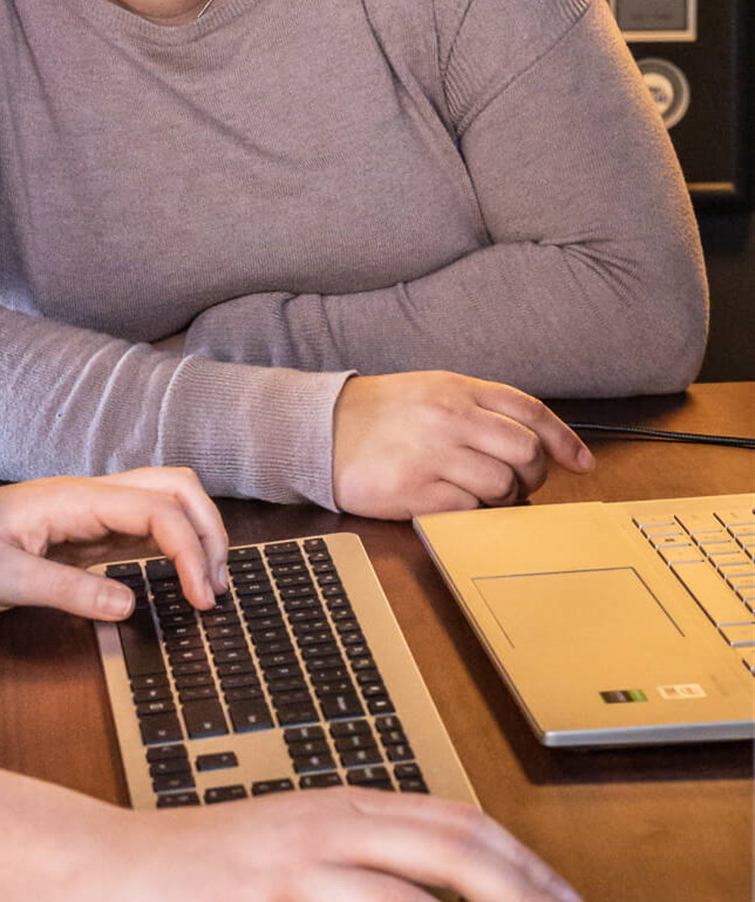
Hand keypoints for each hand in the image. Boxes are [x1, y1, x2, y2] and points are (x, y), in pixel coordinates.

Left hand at [0, 467, 227, 620]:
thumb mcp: (1, 580)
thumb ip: (65, 590)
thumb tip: (130, 604)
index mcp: (71, 498)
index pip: (154, 509)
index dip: (189, 551)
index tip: (201, 601)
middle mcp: (88, 494)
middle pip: (173, 486)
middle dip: (209, 530)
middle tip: (217, 590)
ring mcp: (88, 508)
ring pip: (164, 496)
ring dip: (197, 531)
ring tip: (209, 585)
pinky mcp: (85, 527)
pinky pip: (145, 521)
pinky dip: (176, 541)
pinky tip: (181, 576)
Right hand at [112, 788, 596, 901]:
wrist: (123, 868)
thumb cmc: (214, 858)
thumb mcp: (298, 832)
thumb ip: (366, 846)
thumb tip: (452, 876)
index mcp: (341, 804)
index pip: (452, 819)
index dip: (520, 857)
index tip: (565, 896)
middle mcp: (326, 830)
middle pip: (446, 853)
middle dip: (523, 896)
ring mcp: (296, 876)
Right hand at [332, 371, 593, 518]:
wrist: (319, 429)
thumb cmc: (378, 415)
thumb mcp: (431, 390)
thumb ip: (478, 407)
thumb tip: (531, 441)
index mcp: (457, 388)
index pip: (530, 411)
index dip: (565, 440)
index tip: (583, 464)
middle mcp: (449, 417)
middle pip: (526, 451)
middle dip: (532, 474)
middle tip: (516, 483)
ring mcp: (433, 453)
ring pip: (503, 485)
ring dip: (500, 497)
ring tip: (474, 492)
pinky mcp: (416, 490)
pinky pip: (469, 510)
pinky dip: (469, 513)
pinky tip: (450, 502)